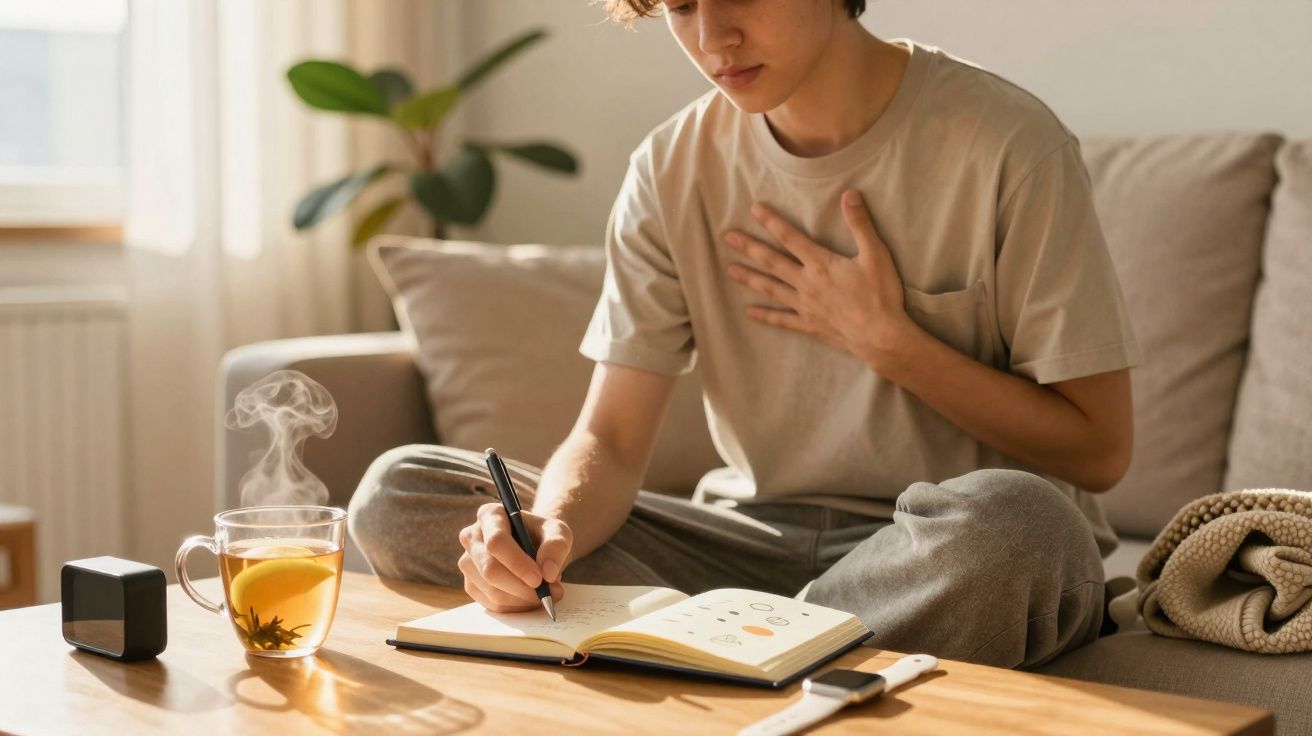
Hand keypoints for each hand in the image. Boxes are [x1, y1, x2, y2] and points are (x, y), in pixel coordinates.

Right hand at [457, 503, 570, 612]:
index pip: (496, 542)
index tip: (539, 578)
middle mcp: (472, 536)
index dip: (517, 563)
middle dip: (521, 587)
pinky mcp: (471, 584)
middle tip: (548, 593)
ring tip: (546, 593)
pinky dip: (515, 606)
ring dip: (523, 599)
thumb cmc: (544, 535)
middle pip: (490, 569)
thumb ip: (556, 547)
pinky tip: (531, 599)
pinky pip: (491, 604)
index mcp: (490, 515)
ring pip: (491, 590)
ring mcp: (468, 562)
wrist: (536, 547)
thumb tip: (548, 573)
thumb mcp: (558, 532)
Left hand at [724, 189, 915, 368]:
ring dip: (749, 278)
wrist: (881, 336)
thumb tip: (849, 194)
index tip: (754, 209)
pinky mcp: (809, 325)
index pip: (790, 237)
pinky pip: (781, 320)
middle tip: (727, 237)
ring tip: (729, 270)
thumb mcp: (876, 254)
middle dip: (749, 247)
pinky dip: (765, 316)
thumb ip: (860, 224)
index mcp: (821, 264)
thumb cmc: (880, 295)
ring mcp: (805, 306)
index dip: (771, 221)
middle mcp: (806, 283)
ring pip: (770, 288)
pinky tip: (749, 312)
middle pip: (772, 261)